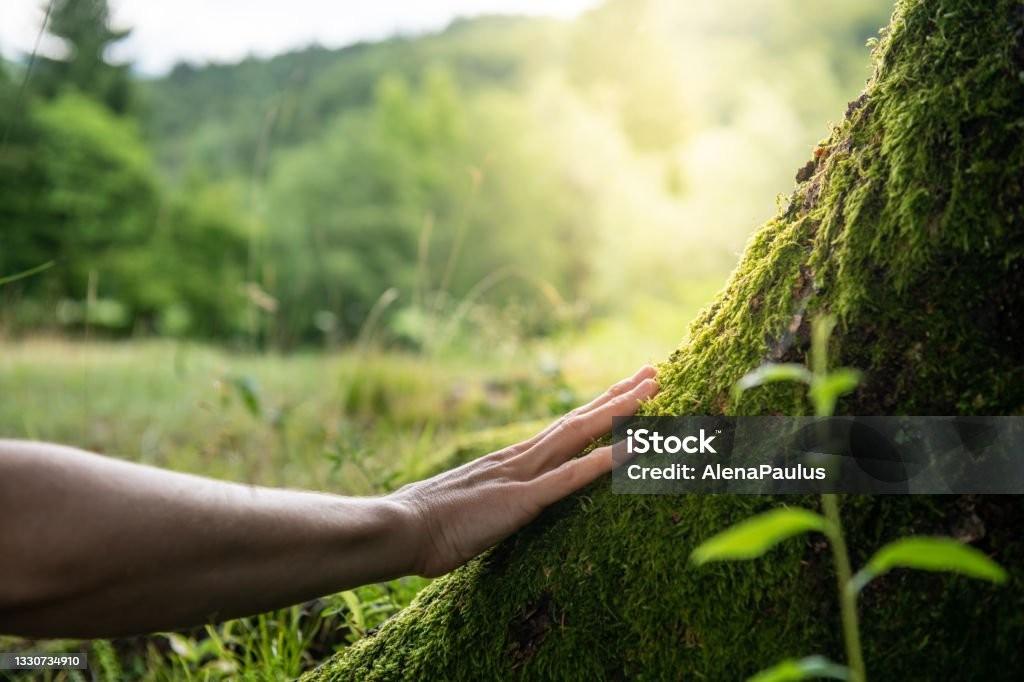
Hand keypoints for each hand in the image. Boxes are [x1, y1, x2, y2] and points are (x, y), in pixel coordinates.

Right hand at [392, 366, 658, 576]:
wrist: (401, 527)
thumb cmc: (428, 524)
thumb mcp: (470, 507)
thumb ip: (491, 499)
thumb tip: (497, 505)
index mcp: (511, 461)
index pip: (563, 428)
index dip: (596, 409)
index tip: (624, 390)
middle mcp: (521, 458)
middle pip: (579, 420)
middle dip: (619, 397)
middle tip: (653, 373)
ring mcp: (523, 475)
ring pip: (580, 435)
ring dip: (619, 413)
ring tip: (653, 392)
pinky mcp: (522, 501)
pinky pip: (570, 478)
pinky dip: (604, 461)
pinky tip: (633, 448)